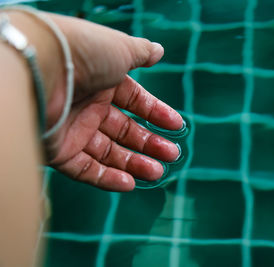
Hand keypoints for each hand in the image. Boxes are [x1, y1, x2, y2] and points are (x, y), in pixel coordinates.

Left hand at [43, 14, 182, 191]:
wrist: (39, 69)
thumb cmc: (83, 54)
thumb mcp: (120, 48)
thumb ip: (141, 53)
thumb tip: (159, 51)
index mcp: (103, 82)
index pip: (134, 101)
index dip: (157, 113)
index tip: (176, 126)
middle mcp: (88, 106)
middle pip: (124, 130)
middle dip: (150, 143)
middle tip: (172, 154)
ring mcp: (73, 130)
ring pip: (109, 153)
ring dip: (135, 165)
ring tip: (157, 172)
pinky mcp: (59, 152)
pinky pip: (85, 169)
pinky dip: (107, 179)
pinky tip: (130, 184)